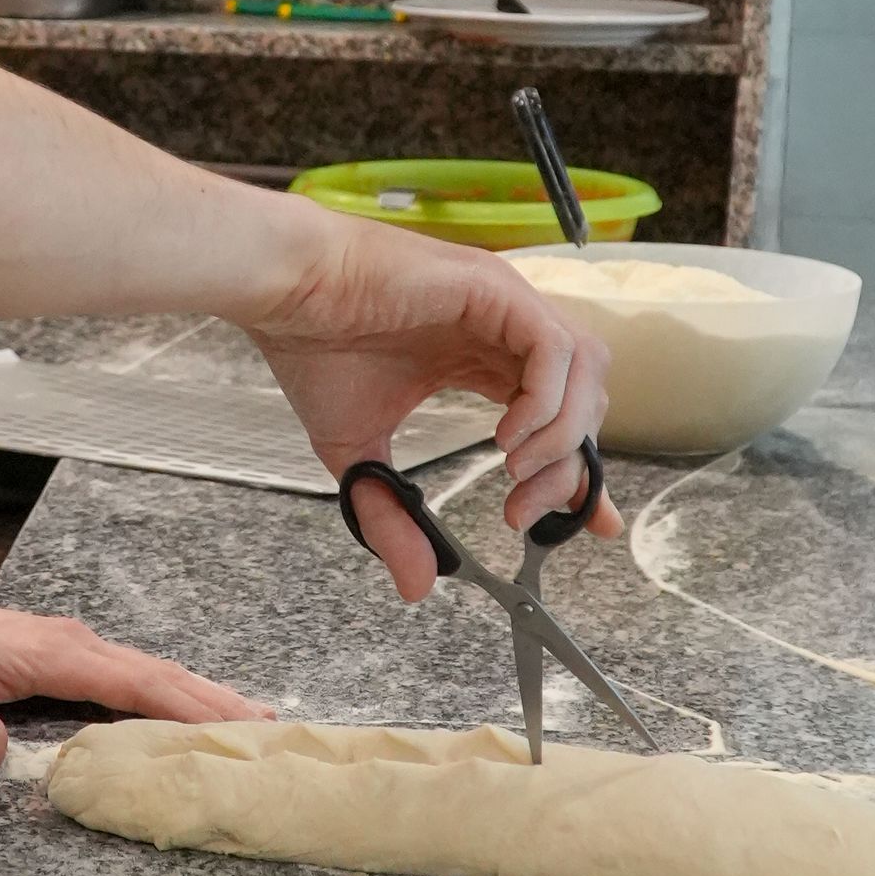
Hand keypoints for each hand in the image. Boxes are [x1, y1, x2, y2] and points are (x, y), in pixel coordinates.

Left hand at [0, 575, 271, 773]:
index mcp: (57, 653)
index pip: (133, 683)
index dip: (182, 706)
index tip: (230, 725)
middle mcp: (78, 644)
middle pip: (160, 673)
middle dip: (213, 699)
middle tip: (268, 725)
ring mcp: (76, 647)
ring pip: (152, 671)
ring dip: (200, 693)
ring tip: (251, 717)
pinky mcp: (69, 656)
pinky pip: (132, 675)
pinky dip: (170, 691)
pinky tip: (190, 707)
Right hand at [246, 209, 619, 599]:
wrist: (284, 292)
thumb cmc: (313, 350)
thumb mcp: (357, 456)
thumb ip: (392, 518)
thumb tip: (416, 586)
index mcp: (482, 357)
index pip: (562, 414)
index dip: (583, 470)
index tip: (589, 523)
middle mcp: (504, 329)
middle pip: (584, 399)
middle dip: (568, 468)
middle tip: (524, 512)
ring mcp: (504, 305)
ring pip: (583, 369)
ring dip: (561, 434)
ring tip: (515, 473)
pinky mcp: (494, 289)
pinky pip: (553, 347)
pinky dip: (544, 399)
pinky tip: (506, 437)